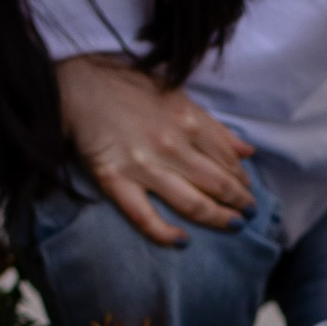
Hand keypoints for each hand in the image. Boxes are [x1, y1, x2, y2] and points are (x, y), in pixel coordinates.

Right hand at [55, 56, 253, 247]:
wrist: (77, 84)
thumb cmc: (128, 86)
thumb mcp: (178, 96)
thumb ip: (213, 127)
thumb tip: (247, 151)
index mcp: (188, 121)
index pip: (227, 159)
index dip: (241, 178)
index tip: (247, 189)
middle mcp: (172, 145)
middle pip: (217, 184)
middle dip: (239, 202)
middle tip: (249, 213)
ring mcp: (144, 165)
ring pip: (191, 203)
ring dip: (218, 218)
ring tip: (233, 226)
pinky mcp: (114, 180)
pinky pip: (144, 216)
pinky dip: (165, 234)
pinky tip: (182, 241)